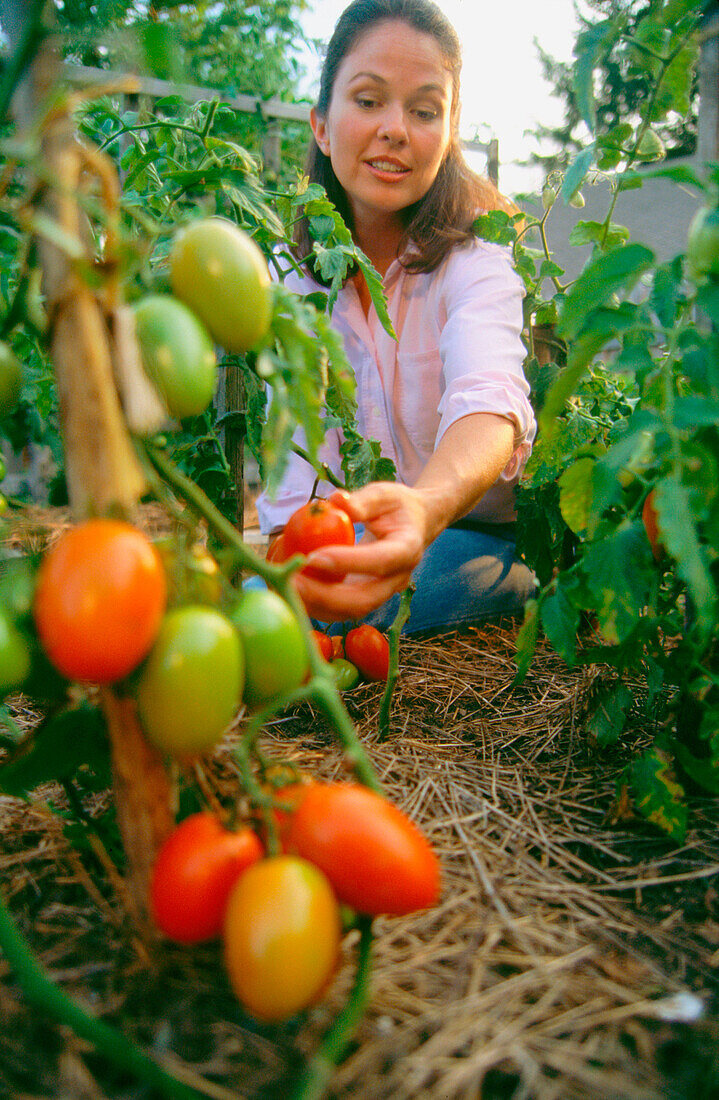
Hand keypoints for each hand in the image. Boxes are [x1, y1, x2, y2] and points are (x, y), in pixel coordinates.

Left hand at [290, 482, 430, 622]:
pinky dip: (315, 604)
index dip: (348, 563)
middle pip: (364, 599)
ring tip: (285, 587)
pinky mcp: (366, 598)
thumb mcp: (385, 494)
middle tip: (292, 581)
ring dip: (316, 605)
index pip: (380, 561)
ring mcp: (382, 593)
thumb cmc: (397, 507)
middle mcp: (398, 578)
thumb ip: (363, 500)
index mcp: (407, 549)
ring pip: (350, 611)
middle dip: (325, 596)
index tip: (313, 557)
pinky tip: (292, 589)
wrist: (416, 526)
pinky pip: (340, 610)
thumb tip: (335, 501)